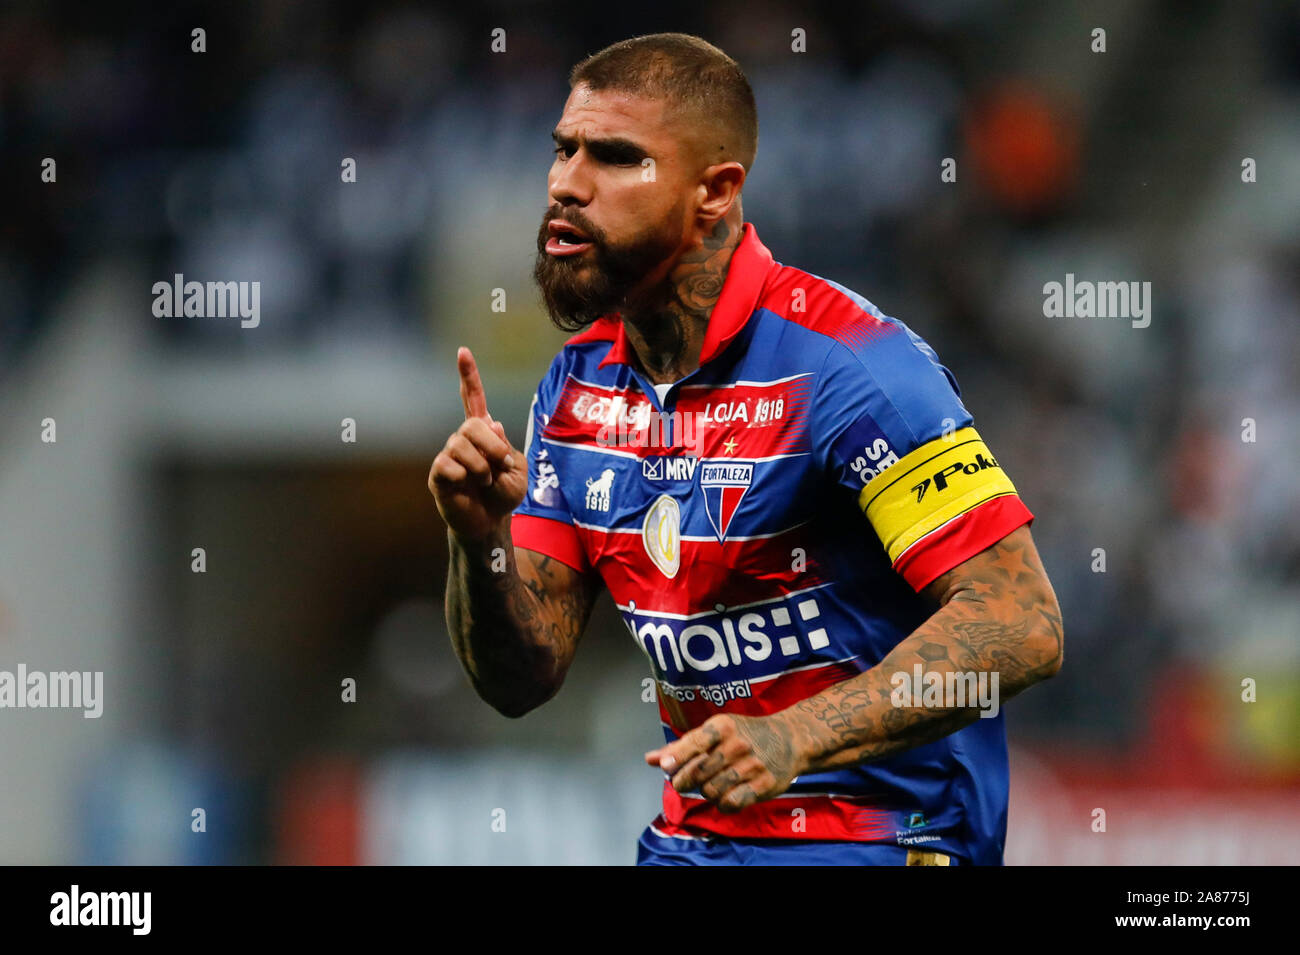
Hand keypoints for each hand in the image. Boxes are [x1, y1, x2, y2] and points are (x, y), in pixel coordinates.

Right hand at [428, 347, 527, 540]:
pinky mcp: (438, 474)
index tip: (463, 351)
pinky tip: (466, 487)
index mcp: (483, 433)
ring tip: (484, 482)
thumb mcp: (518, 471)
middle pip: (473, 426)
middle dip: (493, 447)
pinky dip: (465, 478)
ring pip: (461, 446)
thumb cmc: (504, 495)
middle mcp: (463, 439)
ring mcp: (449, 455)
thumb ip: (508, 448)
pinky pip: (448, 466)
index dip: (468, 376)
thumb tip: (492, 424)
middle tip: (500, 467)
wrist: (489, 523)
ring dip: (481, 467)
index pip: (473, 399)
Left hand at [643, 712, 805, 813]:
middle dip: (683, 781)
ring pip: (711, 791)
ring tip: (709, 785)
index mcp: (723, 727)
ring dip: (705, 792)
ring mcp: (752, 765)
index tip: (666, 767)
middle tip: (683, 782)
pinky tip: (724, 796)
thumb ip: (683, 746)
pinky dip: (722, 804)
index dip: (676, 758)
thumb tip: (650, 759)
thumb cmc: (744, 734)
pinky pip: (731, 803)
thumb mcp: (715, 731)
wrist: (789, 740)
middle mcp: (737, 744)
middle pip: (697, 772)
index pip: (693, 743)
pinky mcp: (763, 785)